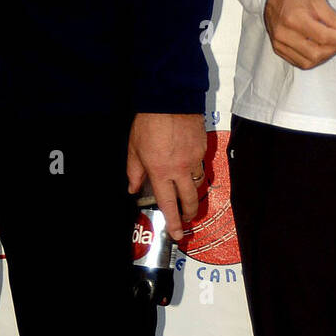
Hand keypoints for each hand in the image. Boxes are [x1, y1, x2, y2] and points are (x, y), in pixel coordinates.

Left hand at [126, 112, 206, 239]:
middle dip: (188, 213)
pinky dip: (194, 170)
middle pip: (189, 200)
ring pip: (197, 184)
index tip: (177, 234)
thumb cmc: (149, 124)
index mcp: (160, 172)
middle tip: (186, 219)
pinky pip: (200, 165)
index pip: (168, 204)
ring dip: (192, 193)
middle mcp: (180, 169)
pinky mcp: (202, 148)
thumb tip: (133, 189)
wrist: (170, 100)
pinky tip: (188, 165)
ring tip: (186, 193)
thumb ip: (134, 172)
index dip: (173, 222)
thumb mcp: (134, 149)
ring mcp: (194, 159)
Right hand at [264, 0, 335, 67]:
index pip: (324, 37)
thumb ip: (335, 19)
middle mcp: (284, 34)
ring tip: (333, 44)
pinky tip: (321, 49)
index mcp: (294, 19)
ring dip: (326, 56)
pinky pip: (300, 63)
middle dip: (335, 48)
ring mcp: (279, 44)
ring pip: (308, 62)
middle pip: (316, 53)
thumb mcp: (318, 1)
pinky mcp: (278, 50)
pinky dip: (314, 59)